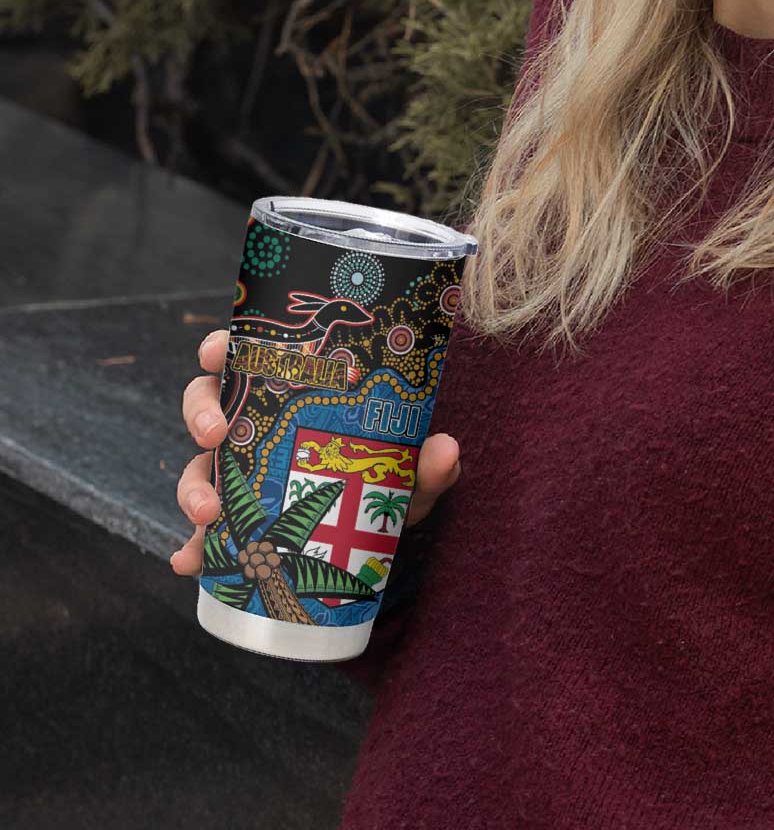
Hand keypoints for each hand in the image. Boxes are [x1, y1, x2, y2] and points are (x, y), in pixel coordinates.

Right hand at [169, 329, 461, 574]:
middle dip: (201, 416)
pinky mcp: (237, 521)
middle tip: (215, 435)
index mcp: (290, 395)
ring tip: (207, 513)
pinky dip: (192, 547)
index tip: (216, 352)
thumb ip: (427, 464)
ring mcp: (241, 474)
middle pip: (207, 405)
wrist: (379, 533)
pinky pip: (204, 532)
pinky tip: (189, 562)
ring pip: (199, 466)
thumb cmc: (388, 482)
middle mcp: (257, 428)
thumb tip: (446, 450)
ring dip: (193, 486)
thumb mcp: (408, 473)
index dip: (221, 349)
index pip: (246, 358)